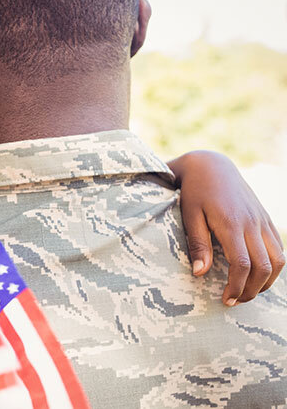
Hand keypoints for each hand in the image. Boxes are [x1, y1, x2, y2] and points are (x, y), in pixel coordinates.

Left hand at [169, 151, 284, 305]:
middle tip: (235, 301)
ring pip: (278, 260)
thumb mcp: (189, 215)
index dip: (237, 286)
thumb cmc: (195, 191)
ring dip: (267, 281)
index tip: (226, 300)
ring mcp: (262, 221)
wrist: (211, 166)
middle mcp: (252, 223)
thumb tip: (199, 274)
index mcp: (231, 224)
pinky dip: (274, 266)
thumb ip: (197, 244)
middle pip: (264, 267)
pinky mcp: (266, 219)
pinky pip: (279, 247)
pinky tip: (260, 275)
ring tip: (248, 292)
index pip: (242, 264)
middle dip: (252, 290)